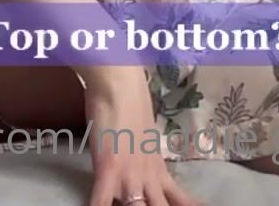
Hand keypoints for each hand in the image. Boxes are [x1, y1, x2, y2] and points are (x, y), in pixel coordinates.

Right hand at [81, 66, 202, 205]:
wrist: (119, 83)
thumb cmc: (132, 100)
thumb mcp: (146, 133)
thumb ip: (147, 153)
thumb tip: (146, 157)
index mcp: (158, 168)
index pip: (178, 200)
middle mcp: (148, 177)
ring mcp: (129, 176)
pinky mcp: (108, 170)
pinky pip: (100, 202)